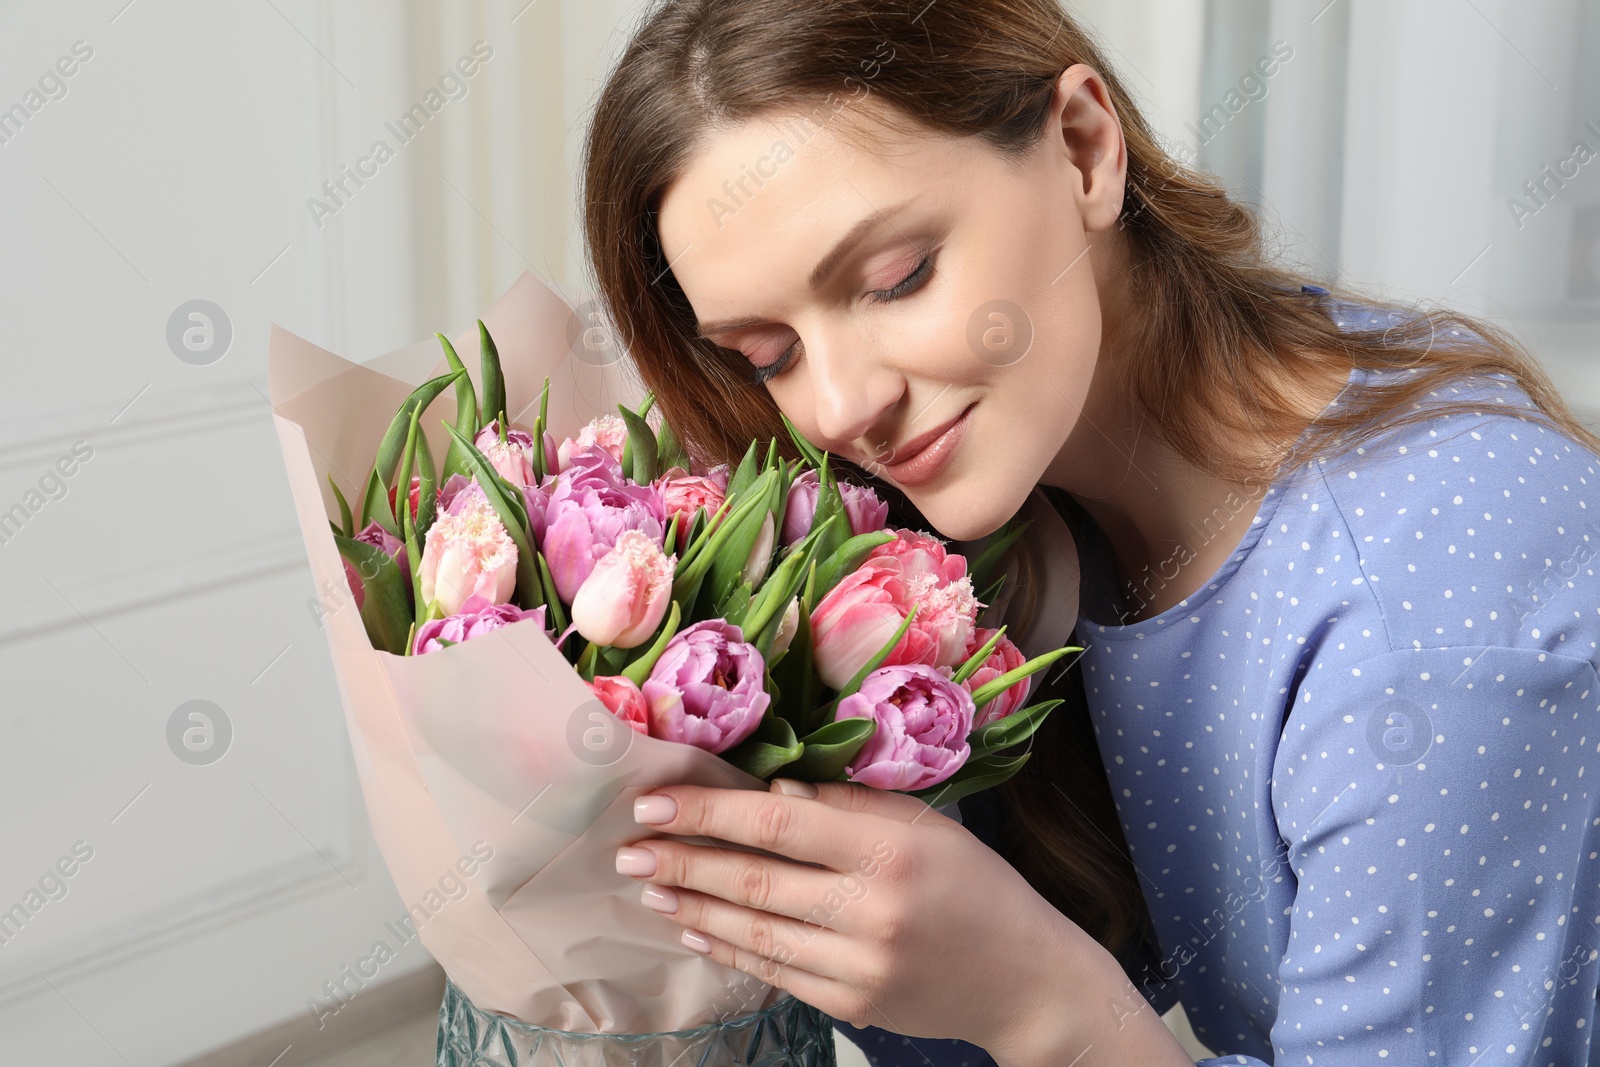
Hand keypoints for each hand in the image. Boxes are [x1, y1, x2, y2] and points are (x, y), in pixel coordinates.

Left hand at [614, 777, 1083, 1055]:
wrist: (1027, 979)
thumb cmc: (977, 885)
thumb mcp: (927, 825)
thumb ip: (850, 804)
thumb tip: (771, 792)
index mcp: (892, 847)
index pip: (777, 823)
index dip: (707, 812)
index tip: (654, 801)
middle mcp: (873, 908)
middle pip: (752, 879)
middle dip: (681, 860)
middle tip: (627, 847)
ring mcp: (860, 963)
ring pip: (754, 930)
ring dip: (692, 906)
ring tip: (650, 884)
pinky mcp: (853, 1004)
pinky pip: (774, 970)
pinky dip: (728, 947)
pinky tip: (696, 927)